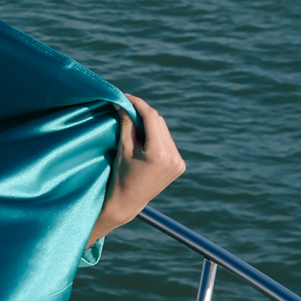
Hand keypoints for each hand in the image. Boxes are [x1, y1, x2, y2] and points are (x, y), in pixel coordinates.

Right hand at [89, 94, 185, 243]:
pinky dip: (156, 136)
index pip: (152, 118)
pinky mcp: (180, 165)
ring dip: (150, 124)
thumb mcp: (123, 149)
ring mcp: (179, 162)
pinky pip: (168, 142)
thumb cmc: (121, 177)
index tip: (126, 97)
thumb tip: (122, 103)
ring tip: (133, 123)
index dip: (139, 104)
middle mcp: (173, 157)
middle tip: (126, 108)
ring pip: (164, 131)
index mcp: (158, 154)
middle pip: (159, 122)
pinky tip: (144, 138)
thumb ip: (126, 124)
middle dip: (143, 113)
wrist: (128, 203)